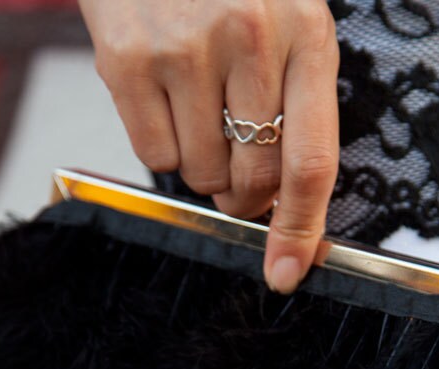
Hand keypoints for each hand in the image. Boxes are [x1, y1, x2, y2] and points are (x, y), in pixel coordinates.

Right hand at [79, 0, 340, 294]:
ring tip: (197, 105)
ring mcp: (184, 49)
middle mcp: (250, 39)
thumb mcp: (288, 18)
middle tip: (237, 168)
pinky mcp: (126, 58)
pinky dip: (161, 143)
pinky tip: (163, 94)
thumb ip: (295, 100)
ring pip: (201, 172)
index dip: (302, 229)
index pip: (312, 160)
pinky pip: (152, 154)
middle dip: (247, 194)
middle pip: (254, 178)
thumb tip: (280, 205)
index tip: (288, 272)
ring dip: (202, 163)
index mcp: (307, 33)